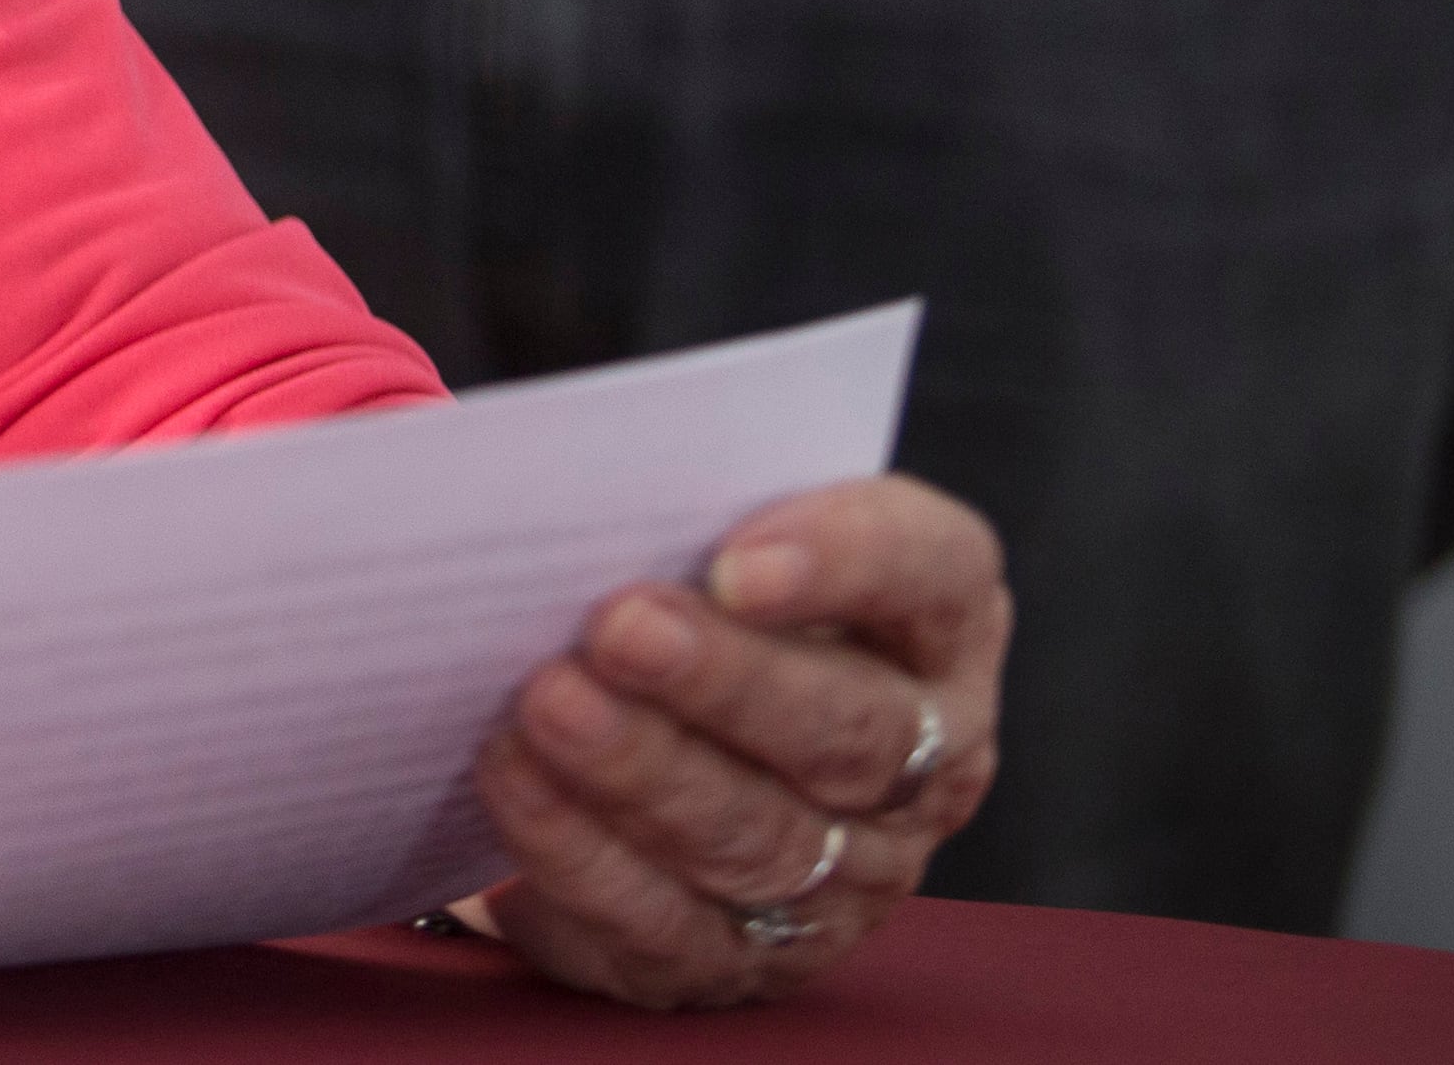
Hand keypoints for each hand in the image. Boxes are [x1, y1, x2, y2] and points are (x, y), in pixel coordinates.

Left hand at [470, 472, 1009, 1007]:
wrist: (632, 726)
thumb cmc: (679, 593)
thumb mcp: (704, 531)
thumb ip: (682, 505)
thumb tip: (582, 494)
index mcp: (933, 628)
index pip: (937, 574)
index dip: (851, 562)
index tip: (738, 559)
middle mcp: (920, 763)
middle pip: (852, 731)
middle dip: (729, 682)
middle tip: (620, 627)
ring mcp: (844, 878)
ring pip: (764, 839)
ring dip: (646, 770)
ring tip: (550, 703)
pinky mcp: (735, 958)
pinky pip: (668, 925)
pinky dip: (582, 853)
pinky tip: (516, 781)